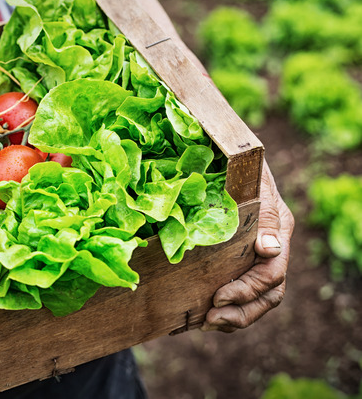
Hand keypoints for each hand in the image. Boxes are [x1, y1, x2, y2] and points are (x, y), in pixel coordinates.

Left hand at [202, 161, 293, 331]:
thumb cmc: (239, 164)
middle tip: (209, 319)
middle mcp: (270, 247)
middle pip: (268, 295)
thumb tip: (270, 249)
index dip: (247, 290)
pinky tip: (199, 316)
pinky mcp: (237, 258)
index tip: (218, 297)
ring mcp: (255, 255)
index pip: (273, 273)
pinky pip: (238, 293)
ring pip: (257, 299)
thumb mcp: (252, 182)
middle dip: (240, 312)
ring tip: (205, 323)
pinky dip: (222, 308)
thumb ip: (262, 215)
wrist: (226, 153)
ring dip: (232, 317)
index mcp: (277, 229)